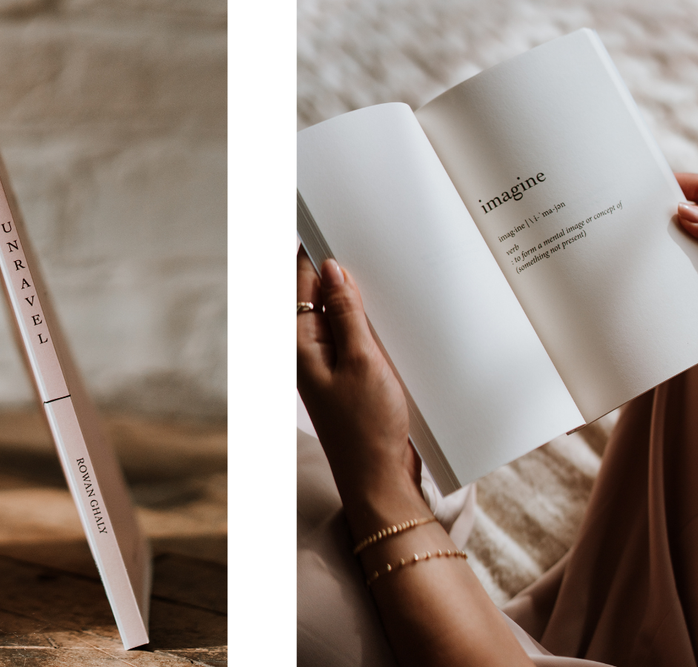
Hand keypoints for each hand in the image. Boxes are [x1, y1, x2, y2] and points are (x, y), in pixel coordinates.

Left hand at [296, 252, 424, 518]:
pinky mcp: (355, 375)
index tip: (323, 218)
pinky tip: (397, 309)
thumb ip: (346, 314)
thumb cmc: (367, 427)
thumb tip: (331, 269)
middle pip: (322, 295)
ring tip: (386, 263)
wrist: (382, 478)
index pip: (301, 283)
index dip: (313, 251)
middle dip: (342, 268)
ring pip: (345, 315)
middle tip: (365, 232)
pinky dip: (375, 321)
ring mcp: (333, 364)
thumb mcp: (360, 361)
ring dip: (363, 296)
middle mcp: (311, 352)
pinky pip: (361, 336)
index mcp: (300, 345)